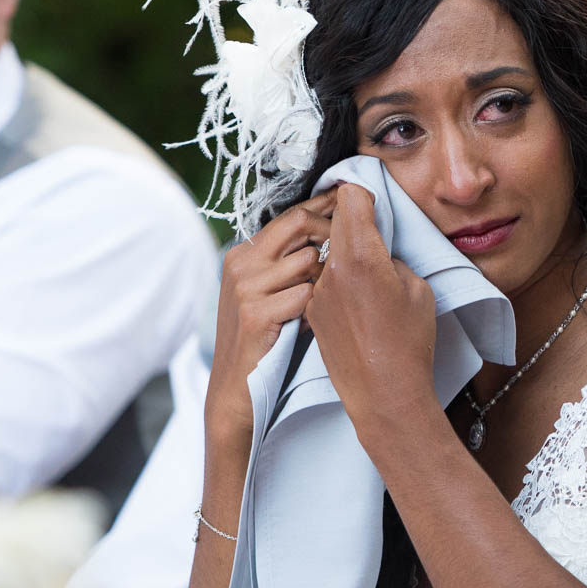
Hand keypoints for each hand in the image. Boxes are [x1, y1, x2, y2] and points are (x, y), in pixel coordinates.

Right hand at [207, 190, 336, 443]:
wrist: (236, 387)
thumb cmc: (265, 337)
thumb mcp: (267, 291)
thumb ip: (287, 262)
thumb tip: (330, 232)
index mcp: (244, 253)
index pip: (289, 214)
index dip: (323, 206)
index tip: (350, 200)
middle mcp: (240, 263)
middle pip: (298, 223)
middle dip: (332, 232)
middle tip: (350, 251)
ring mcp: (245, 287)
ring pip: (309, 260)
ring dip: (325, 279)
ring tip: (325, 300)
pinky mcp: (255, 314)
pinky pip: (306, 295)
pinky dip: (316, 308)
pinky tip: (312, 323)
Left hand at [304, 183, 437, 439]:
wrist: (384, 394)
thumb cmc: (409, 342)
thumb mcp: (417, 288)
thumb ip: (391, 259)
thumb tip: (377, 253)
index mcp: (359, 256)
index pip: (349, 198)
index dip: (362, 194)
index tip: (371, 198)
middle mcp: (330, 269)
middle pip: (332, 222)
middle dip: (349, 218)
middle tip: (368, 222)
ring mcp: (317, 292)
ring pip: (325, 252)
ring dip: (340, 250)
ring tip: (365, 268)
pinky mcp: (311, 312)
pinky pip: (322, 280)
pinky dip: (335, 279)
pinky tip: (356, 298)